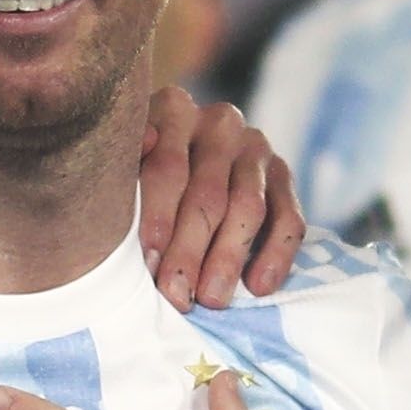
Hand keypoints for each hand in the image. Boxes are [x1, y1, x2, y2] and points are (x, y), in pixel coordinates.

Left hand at [134, 85, 302, 308]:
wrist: (184, 171)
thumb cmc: (136, 180)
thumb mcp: (121, 168)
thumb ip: (125, 167)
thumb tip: (145, 143)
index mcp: (172, 110)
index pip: (168, 167)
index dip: (158, 218)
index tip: (149, 263)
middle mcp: (219, 122)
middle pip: (208, 193)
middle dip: (190, 250)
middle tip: (176, 295)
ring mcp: (255, 147)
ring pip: (248, 207)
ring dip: (228, 259)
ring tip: (211, 299)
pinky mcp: (283, 175)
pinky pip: (290, 218)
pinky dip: (276, 255)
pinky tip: (258, 288)